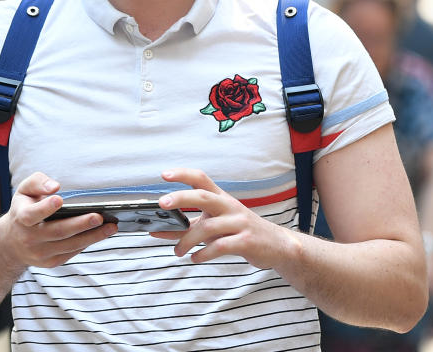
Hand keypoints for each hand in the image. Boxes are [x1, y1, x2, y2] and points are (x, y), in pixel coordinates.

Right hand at [2, 172, 116, 267]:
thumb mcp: (24, 191)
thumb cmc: (24, 209)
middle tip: (100, 216)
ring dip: (92, 237)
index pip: (32, 214)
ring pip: (69, 245)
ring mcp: (40, 253)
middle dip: (80, 224)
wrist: (11, 242)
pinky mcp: (50, 262)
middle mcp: (30, 238)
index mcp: (22, 218)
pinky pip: (71, 252)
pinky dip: (87, 243)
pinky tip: (101, 234)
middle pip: (58, 231)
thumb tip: (54, 187)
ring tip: (111, 227)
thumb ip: (37, 182)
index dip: (45, 208)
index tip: (59, 199)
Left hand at [150, 168, 297, 269]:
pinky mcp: (246, 241)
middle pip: (203, 196)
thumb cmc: (238, 232)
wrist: (277, 245)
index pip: (201, 179)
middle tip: (162, 203)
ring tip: (177, 251)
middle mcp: (230, 206)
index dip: (182, 174)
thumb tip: (156, 230)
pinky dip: (204, 254)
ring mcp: (239, 223)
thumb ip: (187, 227)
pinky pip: (220, 246)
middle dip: (181, 198)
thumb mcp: (214, 226)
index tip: (164, 174)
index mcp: (221, 198)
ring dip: (187, 240)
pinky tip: (195, 258)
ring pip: (208, 227)